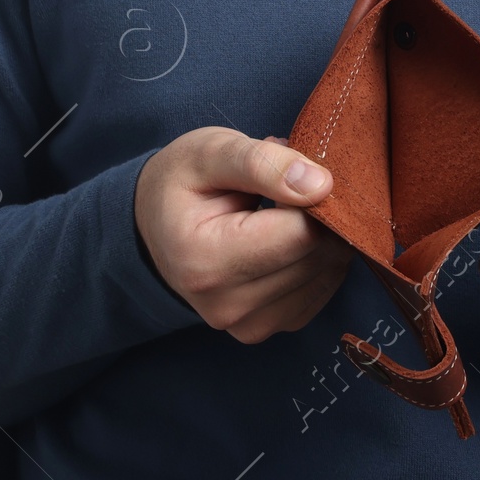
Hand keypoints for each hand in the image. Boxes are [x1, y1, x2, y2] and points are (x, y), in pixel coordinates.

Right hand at [133, 129, 353, 342]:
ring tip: (286, 211)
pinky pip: (321, 291)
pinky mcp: (265, 328)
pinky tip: (291, 237)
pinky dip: (318, 259)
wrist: (153, 225)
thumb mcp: (211, 152)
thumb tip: (321, 185)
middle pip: (317, 257)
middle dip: (322, 215)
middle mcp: (227, 306)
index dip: (315, 196)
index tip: (299, 172)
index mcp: (206, 261)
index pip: (300, 234)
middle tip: (295, 186)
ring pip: (326, 275)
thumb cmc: (182, 182)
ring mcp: (247, 326)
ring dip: (324, 237)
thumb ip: (262, 163)